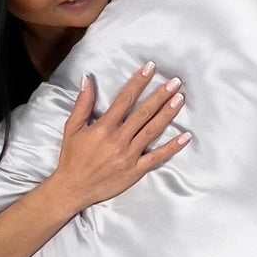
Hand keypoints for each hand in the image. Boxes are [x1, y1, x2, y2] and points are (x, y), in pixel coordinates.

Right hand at [49, 62, 190, 213]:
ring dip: (167, 114)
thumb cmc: (72, 157)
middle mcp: (119, 140)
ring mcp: (129, 155)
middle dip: (160, 96)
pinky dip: (172, 147)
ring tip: (180, 99)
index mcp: (104, 127)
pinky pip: (157, 157)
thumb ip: (82, 103)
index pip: (125, 99)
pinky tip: (185, 137)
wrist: (73, 188)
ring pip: (152, 131)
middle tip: (175, 82)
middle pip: (143, 113)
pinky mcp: (135, 170)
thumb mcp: (72, 128)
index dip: (138, 82)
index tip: (150, 68)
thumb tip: (86, 78)